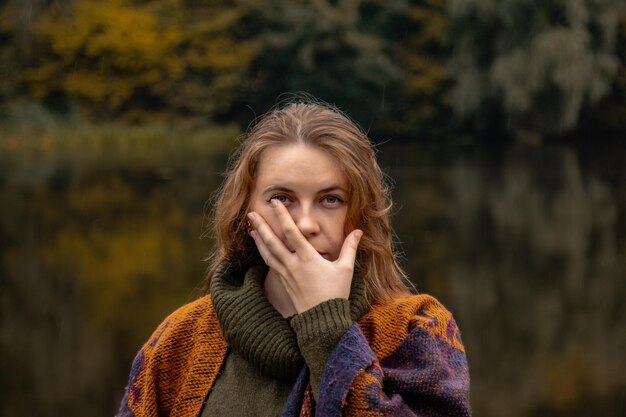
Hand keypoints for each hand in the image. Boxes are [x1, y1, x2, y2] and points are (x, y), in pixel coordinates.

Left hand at [247, 200, 362, 313]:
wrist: (322, 320)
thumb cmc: (335, 294)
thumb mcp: (346, 269)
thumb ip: (349, 248)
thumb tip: (358, 231)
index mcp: (308, 258)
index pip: (292, 232)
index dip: (282, 216)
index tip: (275, 203)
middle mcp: (293, 264)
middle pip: (273, 241)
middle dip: (262, 225)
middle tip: (251, 213)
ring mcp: (286, 274)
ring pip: (268, 253)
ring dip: (259, 239)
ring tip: (251, 228)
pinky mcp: (284, 282)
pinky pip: (270, 264)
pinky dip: (264, 253)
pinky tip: (261, 248)